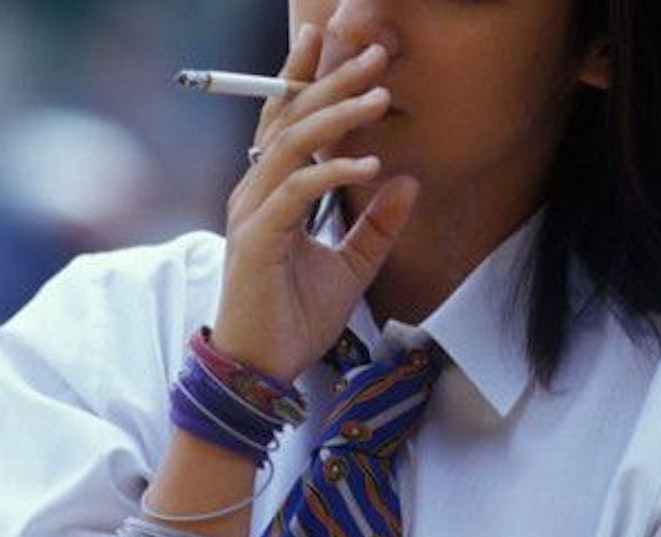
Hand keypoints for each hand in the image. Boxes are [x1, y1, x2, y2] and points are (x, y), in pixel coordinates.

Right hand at [212, 24, 419, 381]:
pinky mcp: (255, 239)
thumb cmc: (293, 320)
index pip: (285, 123)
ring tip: (378, 97)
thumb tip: (409, 181)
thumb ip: (377, 226)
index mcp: (269, 194)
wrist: (262, 369)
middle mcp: (254, 194)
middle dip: (331, 82)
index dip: (306, 80)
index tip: (331, 42)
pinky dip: (332, 172)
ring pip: (290, 146)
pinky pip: (296, 190)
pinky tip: (368, 166)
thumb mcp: (351, 267)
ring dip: (336, 117)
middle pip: (287, 120)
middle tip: (374, 54)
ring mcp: (251, 214)